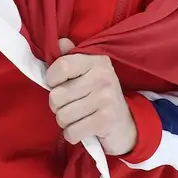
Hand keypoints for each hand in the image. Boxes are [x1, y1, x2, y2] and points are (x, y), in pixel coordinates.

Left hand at [47, 38, 137, 155]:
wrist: (126, 122)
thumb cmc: (99, 94)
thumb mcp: (87, 72)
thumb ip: (71, 57)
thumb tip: (59, 42)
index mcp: (96, 60)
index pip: (61, 67)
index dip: (51, 80)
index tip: (58, 85)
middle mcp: (102, 76)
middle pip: (56, 96)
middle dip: (58, 107)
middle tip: (72, 105)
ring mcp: (106, 98)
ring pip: (62, 116)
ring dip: (65, 122)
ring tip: (78, 116)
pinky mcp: (106, 120)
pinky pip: (71, 132)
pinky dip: (72, 134)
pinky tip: (83, 128)